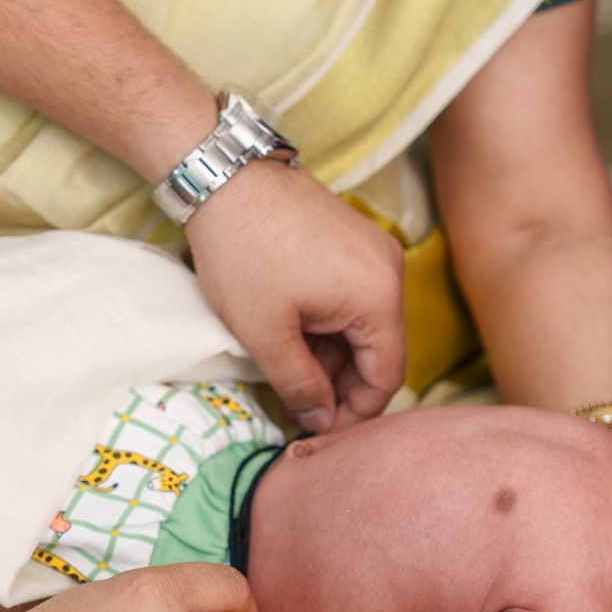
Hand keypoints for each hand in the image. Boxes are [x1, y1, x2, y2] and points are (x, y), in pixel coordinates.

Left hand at [185, 160, 405, 433]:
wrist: (222, 176)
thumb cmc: (242, 252)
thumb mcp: (265, 334)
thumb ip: (299, 386)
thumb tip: (319, 421)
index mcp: (379, 296)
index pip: (386, 376)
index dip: (356, 414)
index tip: (323, 434)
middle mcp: (389, 271)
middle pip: (377, 352)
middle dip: (340, 388)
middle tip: (300, 414)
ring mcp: (372, 251)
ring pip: (361, 326)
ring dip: (330, 359)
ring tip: (287, 380)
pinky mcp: (351, 240)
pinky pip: (351, 298)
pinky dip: (326, 327)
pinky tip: (292, 342)